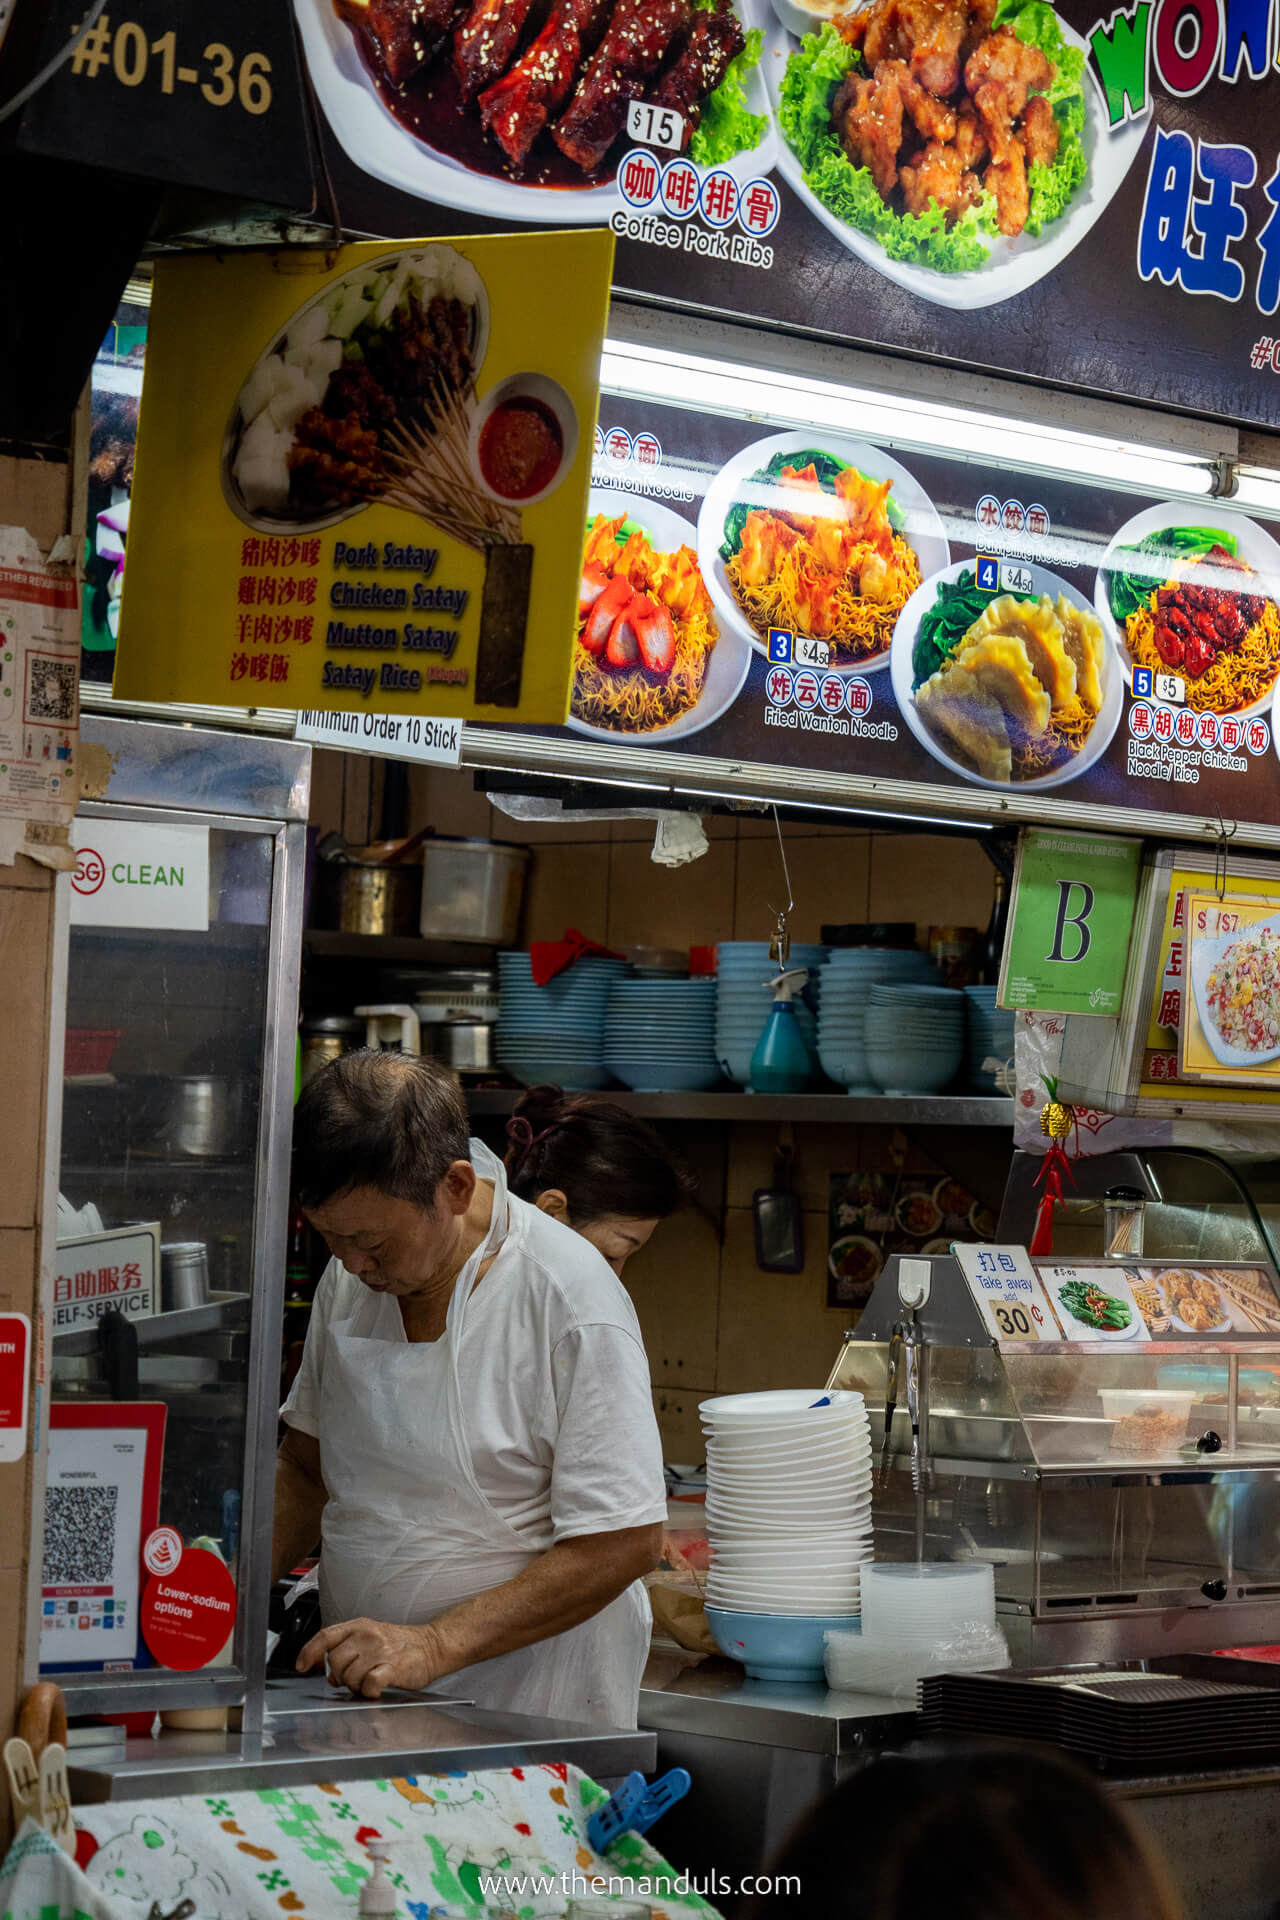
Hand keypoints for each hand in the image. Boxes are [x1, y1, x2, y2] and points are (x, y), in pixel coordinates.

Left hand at [297, 1617, 443, 1698]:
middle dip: (339, 1676)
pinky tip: (376, 1689)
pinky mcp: (392, 1667)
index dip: (308, 1652)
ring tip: (369, 1682)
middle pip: (334, 1661)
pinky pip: (369, 1684)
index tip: (300, 1666)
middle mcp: (367, 1635)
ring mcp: (380, 1651)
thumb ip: (348, 1652)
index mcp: (359, 1626)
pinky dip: (369, 1691)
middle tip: (353, 1679)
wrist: (433, 1646)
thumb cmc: (400, 1645)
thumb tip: (330, 1677)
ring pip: (349, 1676)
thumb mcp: (371, 1639)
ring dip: (355, 1686)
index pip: (325, 1636)